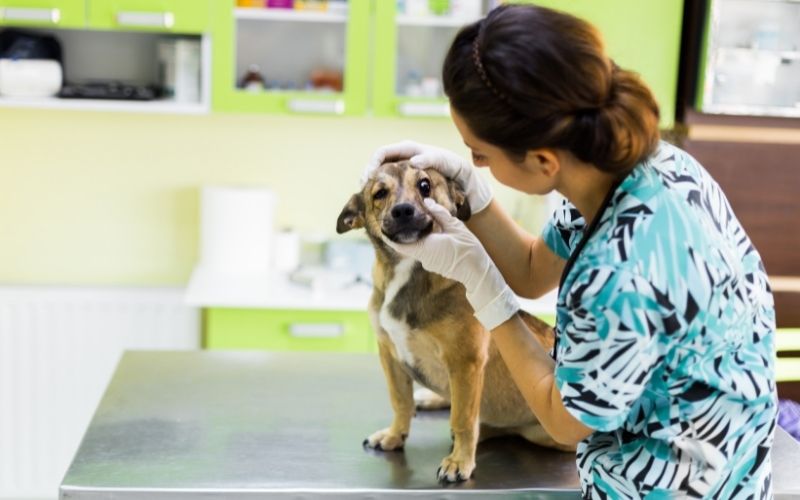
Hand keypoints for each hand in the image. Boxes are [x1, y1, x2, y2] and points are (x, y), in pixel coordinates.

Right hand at [361, 140, 492, 213]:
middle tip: (363, 189)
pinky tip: (380, 202)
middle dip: (367, 175)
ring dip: (373, 184)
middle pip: (377, 163)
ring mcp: (403, 170)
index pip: (382, 152)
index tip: (369, 177)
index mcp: (409, 149)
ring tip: (367, 197)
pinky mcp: (406, 182)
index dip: (372, 163)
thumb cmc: (456, 169)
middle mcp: (403, 157)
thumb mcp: (446, 162)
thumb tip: (413, 161)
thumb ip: (430, 159)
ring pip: (382, 175)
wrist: (464, 182)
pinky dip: (382, 192)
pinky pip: (389, 184)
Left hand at [384, 198, 518, 330]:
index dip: (389, 235)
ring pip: (417, 248)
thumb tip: (427, 201)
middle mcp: (423, 257)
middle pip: (407, 244)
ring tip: (418, 223)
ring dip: (416, 237)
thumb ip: (439, 214)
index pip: (399, 243)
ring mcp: (429, 263)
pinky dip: (425, 243)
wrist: (478, 272)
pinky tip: (432, 234)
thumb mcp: (455, 227)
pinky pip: (425, 252)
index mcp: (425, 247)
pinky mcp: (435, 266)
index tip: (383, 226)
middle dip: (404, 233)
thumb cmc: (468, 250)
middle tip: (401, 219)